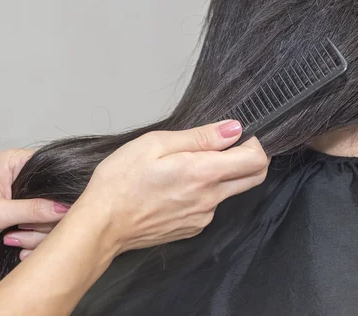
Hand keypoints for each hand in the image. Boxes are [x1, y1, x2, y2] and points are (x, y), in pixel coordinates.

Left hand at [0, 149, 67, 250]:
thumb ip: (32, 209)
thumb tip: (63, 208)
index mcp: (14, 161)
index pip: (50, 169)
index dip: (53, 192)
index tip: (44, 213)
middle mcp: (20, 173)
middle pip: (51, 195)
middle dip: (40, 220)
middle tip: (21, 231)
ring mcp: (23, 192)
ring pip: (48, 213)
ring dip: (35, 232)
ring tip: (13, 240)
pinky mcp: (22, 208)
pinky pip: (39, 222)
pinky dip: (31, 237)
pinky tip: (16, 243)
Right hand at [70, 120, 268, 253]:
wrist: (102, 224)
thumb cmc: (121, 180)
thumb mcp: (155, 144)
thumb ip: (200, 137)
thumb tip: (233, 129)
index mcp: (203, 173)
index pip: (256, 161)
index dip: (255, 143)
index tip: (238, 136)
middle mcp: (210, 199)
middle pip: (253, 178)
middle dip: (248, 159)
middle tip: (223, 147)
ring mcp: (202, 217)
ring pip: (229, 192)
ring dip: (220, 177)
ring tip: (182, 168)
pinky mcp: (192, 229)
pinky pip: (210, 207)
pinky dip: (203, 193)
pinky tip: (174, 188)